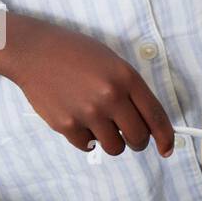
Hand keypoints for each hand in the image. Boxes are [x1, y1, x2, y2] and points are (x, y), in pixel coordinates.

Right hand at [0, 13, 174, 156]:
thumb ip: (131, 91)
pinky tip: (80, 120)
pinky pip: (88, 146)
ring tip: (102, 125)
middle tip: (129, 135)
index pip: (156, 117)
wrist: (34, 52)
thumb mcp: (113, 62)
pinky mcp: (66, 125)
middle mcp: (110, 97)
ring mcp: (87, 113)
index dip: (166, 138)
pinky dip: (88, 139)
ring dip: (113, 142)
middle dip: (137, 141)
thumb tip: (146, 123)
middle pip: (138, 138)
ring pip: (115, 147)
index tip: (167, 149)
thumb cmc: (75, 54)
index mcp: (127, 79)